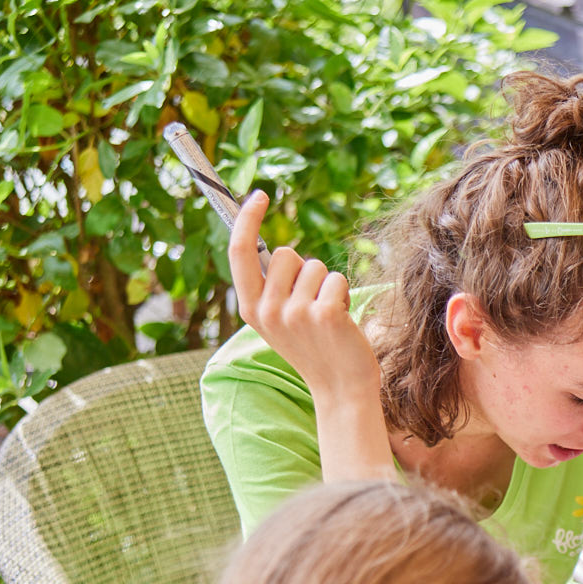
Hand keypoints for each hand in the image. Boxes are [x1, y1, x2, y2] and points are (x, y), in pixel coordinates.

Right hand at [226, 191, 379, 404]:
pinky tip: (342, 323)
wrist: (341, 388)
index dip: (247, 218)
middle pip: (286, 254)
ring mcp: (295, 314)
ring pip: (316, 266)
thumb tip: (273, 248)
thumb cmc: (315, 347)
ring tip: (327, 317)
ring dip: (327, 285)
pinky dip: (344, 295)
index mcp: (249, 308)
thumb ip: (270, 287)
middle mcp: (266, 310)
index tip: (260, 195)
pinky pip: (337, 280)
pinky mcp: (324, 315)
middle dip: (304, 269)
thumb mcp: (279, 319)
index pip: (239, 251)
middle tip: (312, 304)